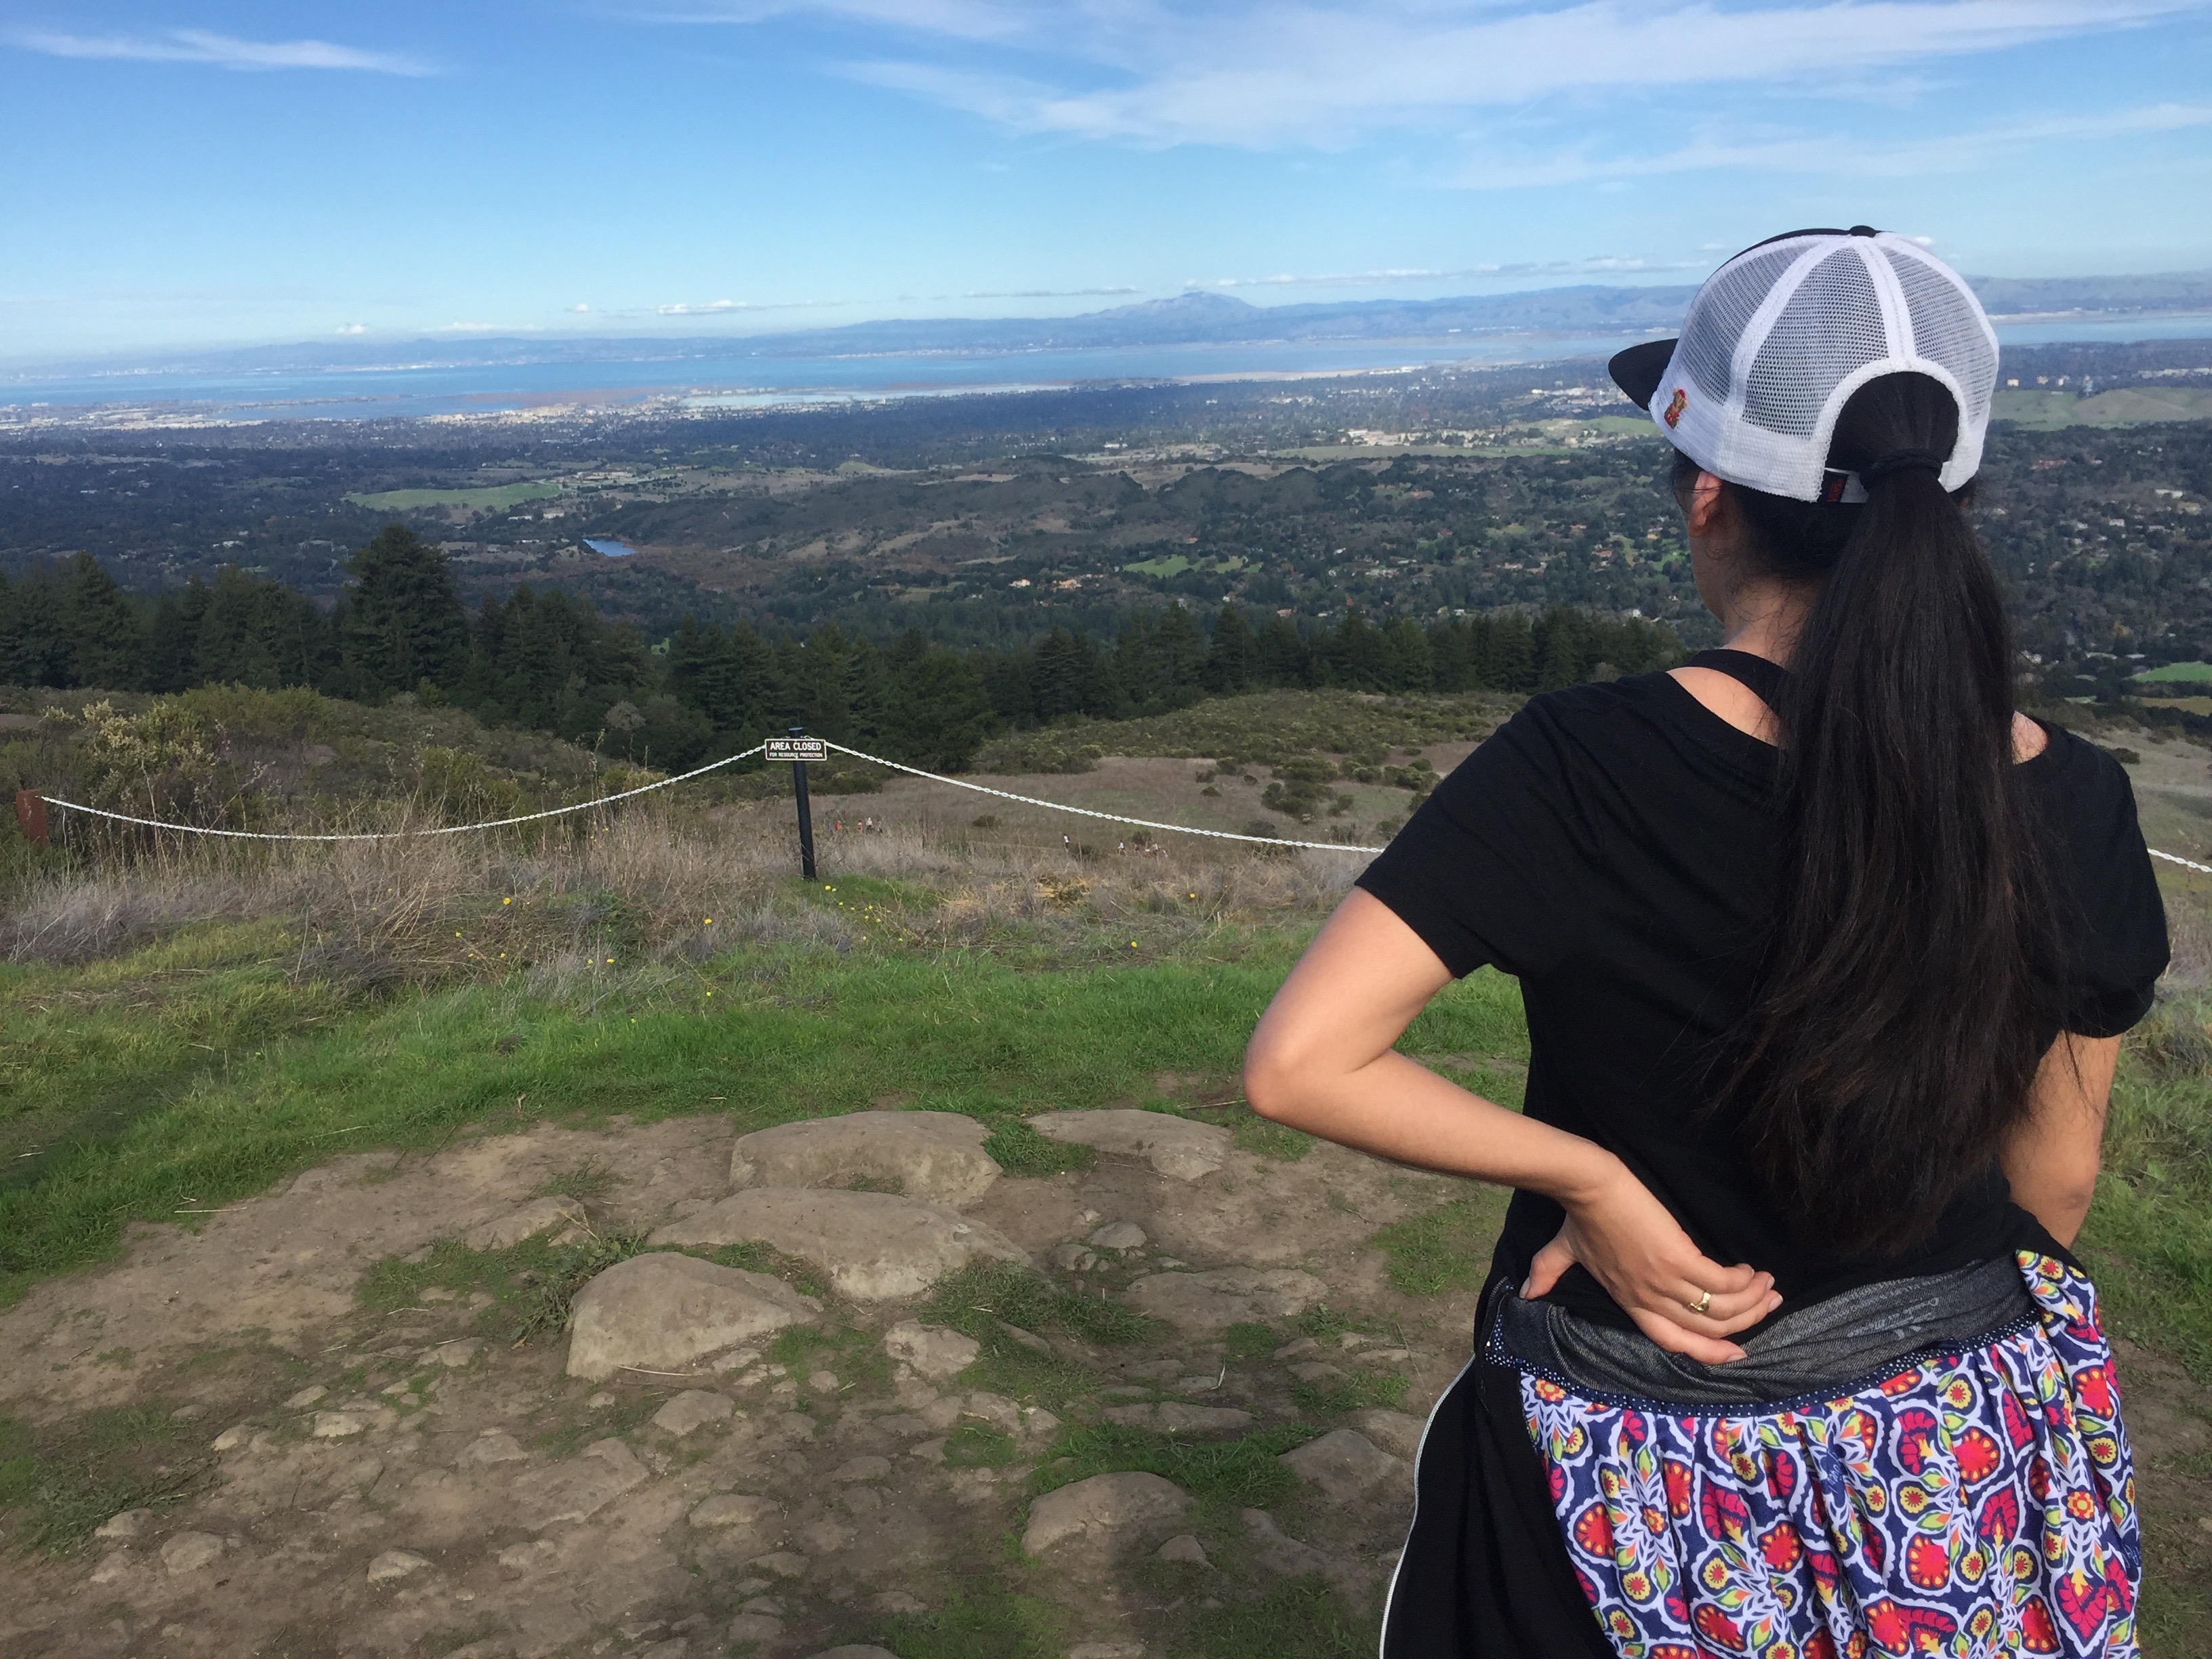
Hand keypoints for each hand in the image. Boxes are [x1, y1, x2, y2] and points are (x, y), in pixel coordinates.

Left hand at [1523, 1157, 1779, 1364]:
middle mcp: (1649, 1299)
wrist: (1586, 1185)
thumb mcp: (1562, 1253)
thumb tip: (1525, 1293)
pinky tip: (1753, 1270)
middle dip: (1745, 1323)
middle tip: (1769, 1306)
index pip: (1674, 1342)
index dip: (1708, 1352)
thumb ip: (1547, 1274)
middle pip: (1706, 1329)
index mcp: (1629, 1302)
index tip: (1738, 1352)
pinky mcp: (1677, 1256)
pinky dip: (1743, 1280)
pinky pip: (1720, 1282)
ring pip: (1720, 1308)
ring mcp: (1663, 1280)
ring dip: (1752, 1301)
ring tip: (1768, 1285)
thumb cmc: (1577, 1216)